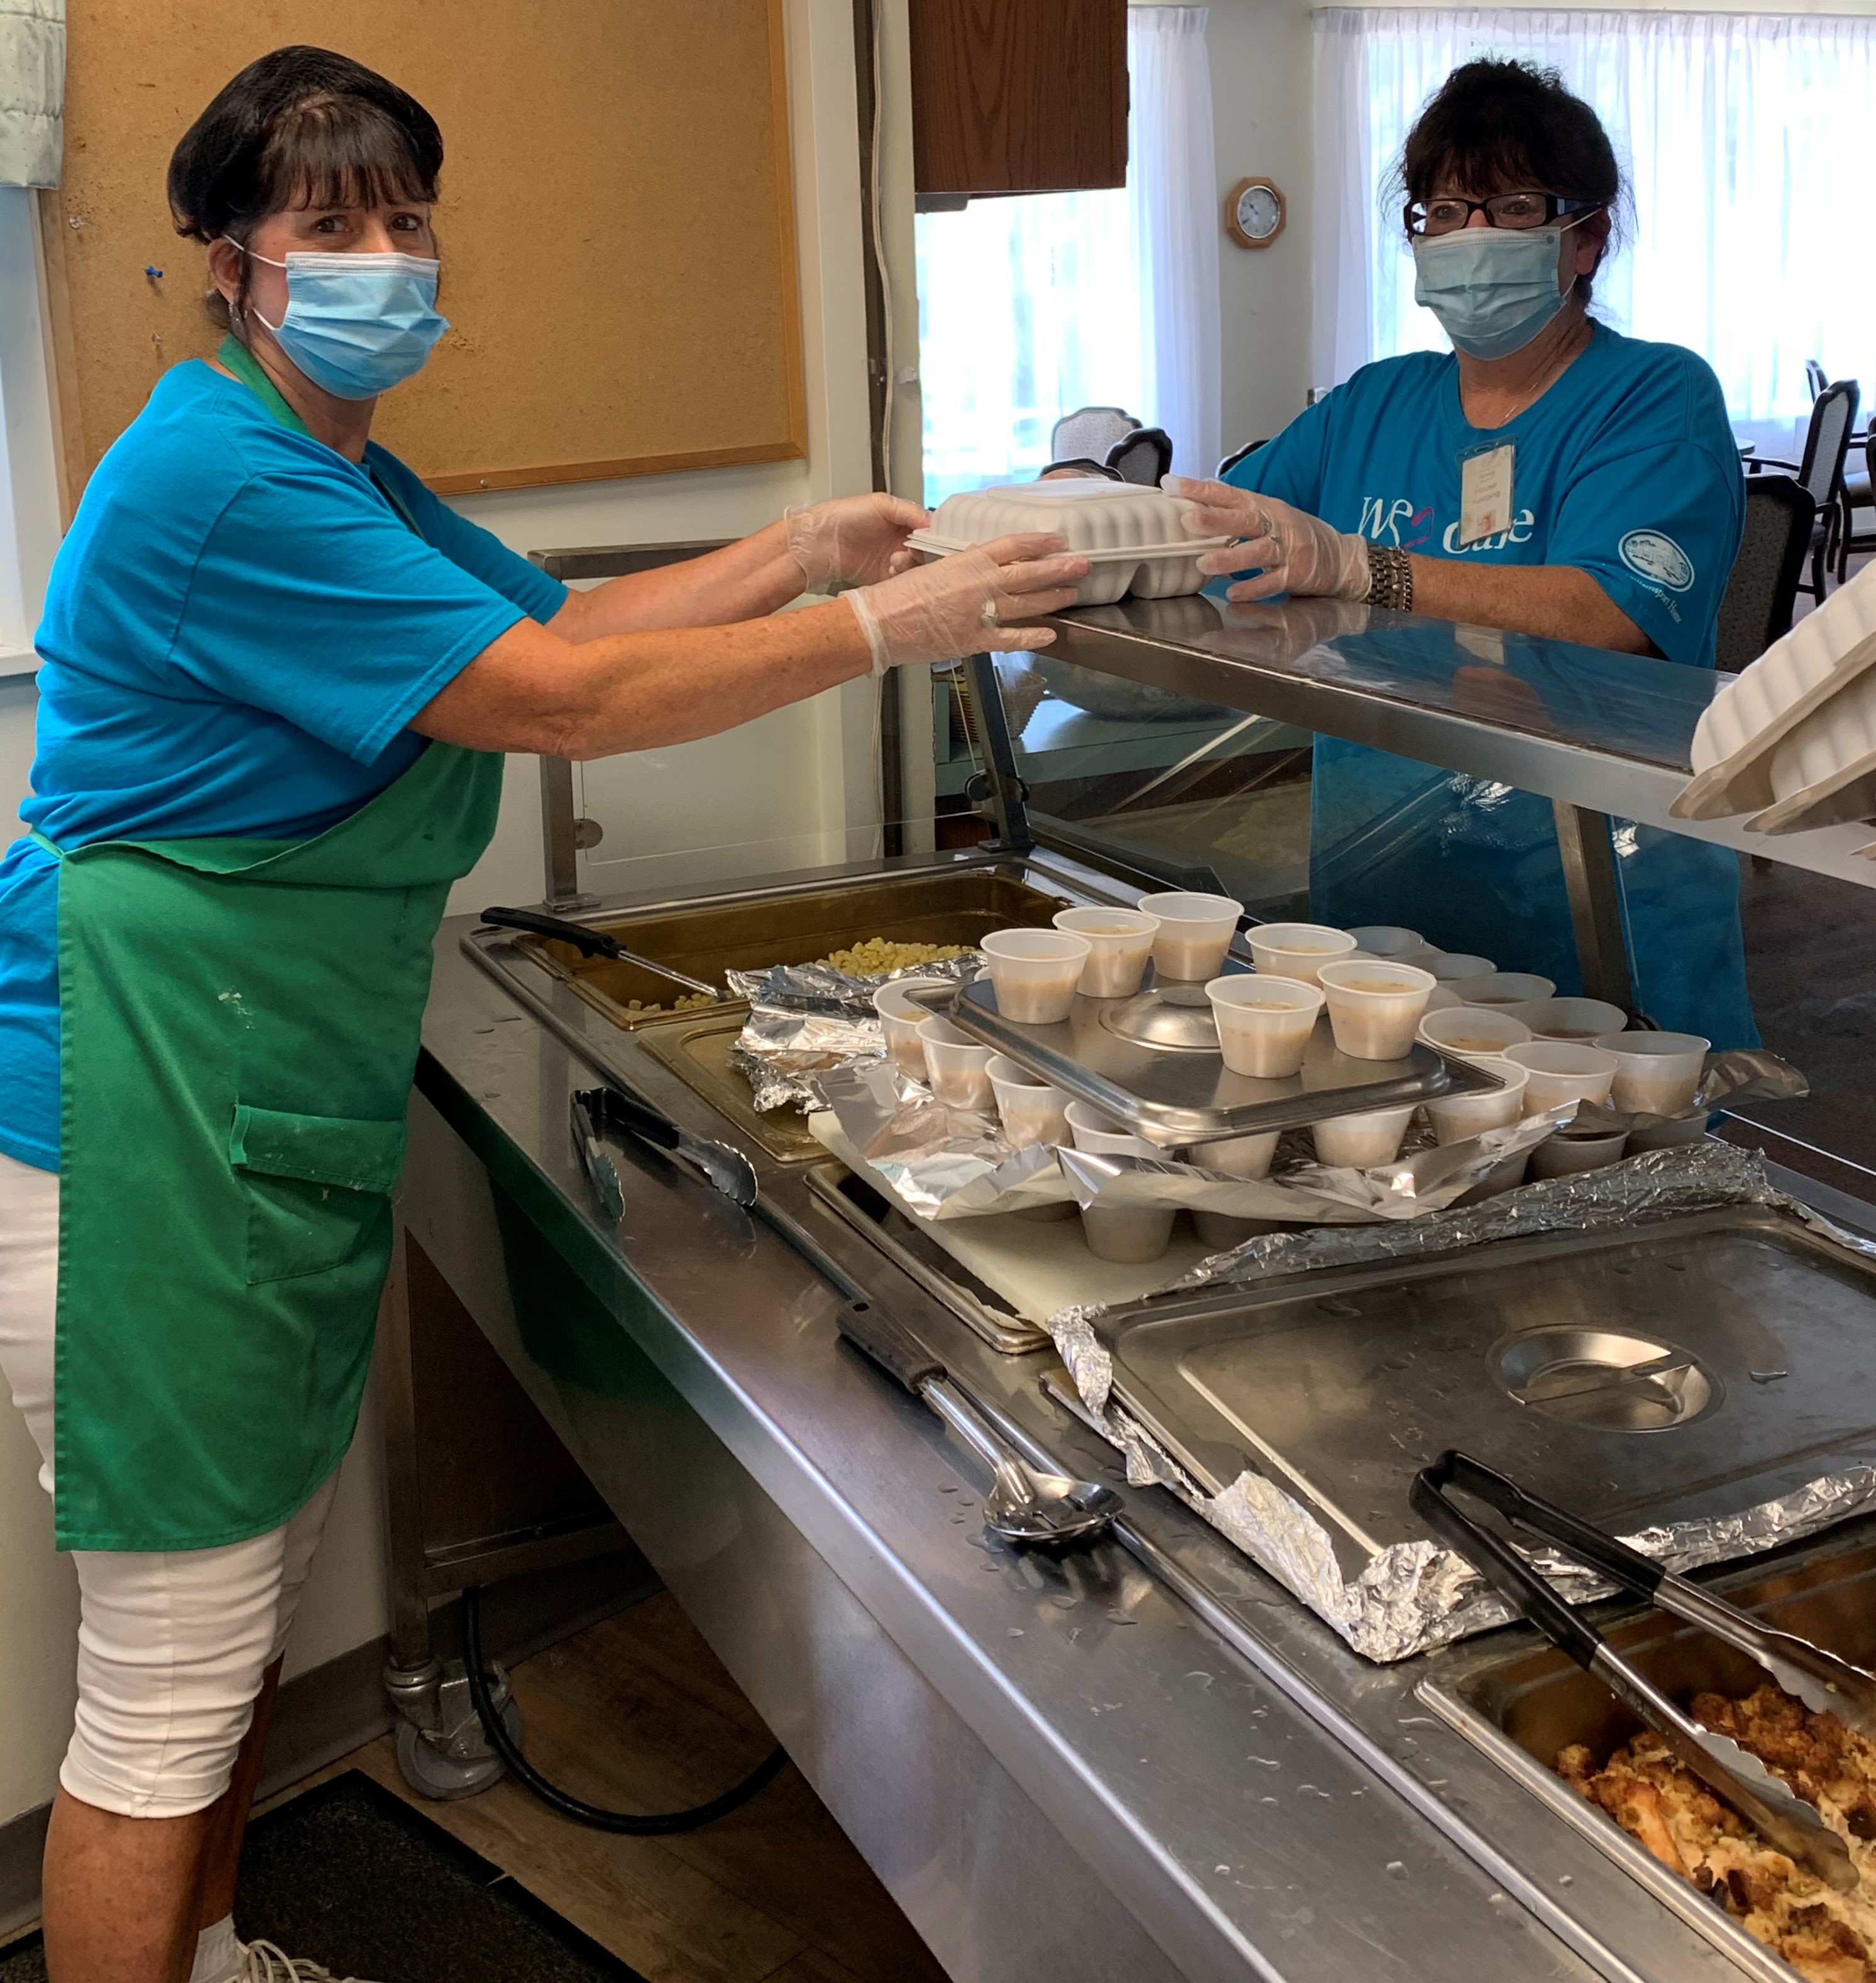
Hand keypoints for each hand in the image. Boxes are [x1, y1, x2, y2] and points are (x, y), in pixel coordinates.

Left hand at [785, 493, 931, 588]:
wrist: (820, 542)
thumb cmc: (845, 516)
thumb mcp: (880, 503)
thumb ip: (908, 511)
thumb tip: (931, 522)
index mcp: (902, 521)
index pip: (928, 529)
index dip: (934, 534)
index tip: (936, 539)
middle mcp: (899, 541)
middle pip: (925, 550)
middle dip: (922, 551)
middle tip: (911, 550)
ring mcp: (892, 561)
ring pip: (916, 567)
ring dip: (911, 565)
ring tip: (895, 561)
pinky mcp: (884, 578)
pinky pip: (902, 582)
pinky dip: (901, 578)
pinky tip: (891, 571)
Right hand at [845, 534, 1089, 674]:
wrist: (876, 623)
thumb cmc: (894, 596)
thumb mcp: (929, 569)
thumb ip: (958, 570)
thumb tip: (978, 570)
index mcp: (966, 561)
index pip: (1012, 545)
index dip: (1039, 542)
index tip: (1058, 539)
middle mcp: (978, 584)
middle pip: (1029, 572)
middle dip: (1059, 568)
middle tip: (1083, 563)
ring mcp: (979, 612)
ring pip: (1026, 602)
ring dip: (1054, 597)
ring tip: (1074, 591)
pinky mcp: (974, 640)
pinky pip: (1011, 638)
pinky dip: (1032, 637)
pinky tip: (1050, 633)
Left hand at [1162, 475, 1369, 602]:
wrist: (1341, 557)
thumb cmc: (1297, 537)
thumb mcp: (1268, 517)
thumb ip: (1236, 514)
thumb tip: (1195, 506)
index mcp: (1264, 507)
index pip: (1229, 494)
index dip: (1200, 489)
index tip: (1172, 484)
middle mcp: (1276, 524)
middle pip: (1243, 519)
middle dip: (1215, 519)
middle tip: (1187, 519)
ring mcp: (1287, 550)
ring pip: (1257, 552)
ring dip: (1229, 558)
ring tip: (1203, 563)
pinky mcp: (1296, 575)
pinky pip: (1272, 582)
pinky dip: (1253, 588)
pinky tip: (1234, 592)